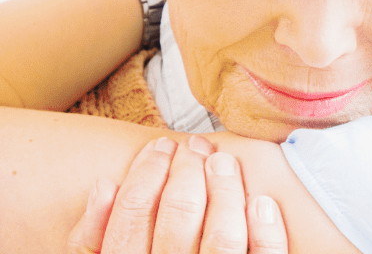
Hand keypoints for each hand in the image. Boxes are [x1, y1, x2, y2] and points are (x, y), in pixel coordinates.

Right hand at [67, 135, 288, 252]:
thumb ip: (91, 239)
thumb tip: (105, 185)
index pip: (132, 215)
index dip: (148, 172)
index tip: (161, 146)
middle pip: (179, 217)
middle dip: (188, 171)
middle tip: (194, 147)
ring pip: (222, 239)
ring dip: (226, 191)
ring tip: (223, 162)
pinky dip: (266, 233)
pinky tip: (262, 202)